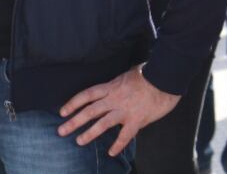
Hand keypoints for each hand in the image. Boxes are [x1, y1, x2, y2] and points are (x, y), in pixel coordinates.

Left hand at [59, 67, 180, 155]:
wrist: (165, 78)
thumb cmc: (149, 73)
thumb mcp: (128, 73)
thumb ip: (118, 83)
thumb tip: (113, 86)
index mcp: (112, 87)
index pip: (87, 95)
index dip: (73, 103)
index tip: (62, 112)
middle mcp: (115, 99)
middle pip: (90, 111)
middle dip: (74, 121)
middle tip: (61, 131)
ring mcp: (125, 110)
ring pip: (103, 123)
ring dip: (89, 133)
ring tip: (79, 141)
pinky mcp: (137, 119)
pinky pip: (125, 135)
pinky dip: (118, 144)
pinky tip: (111, 152)